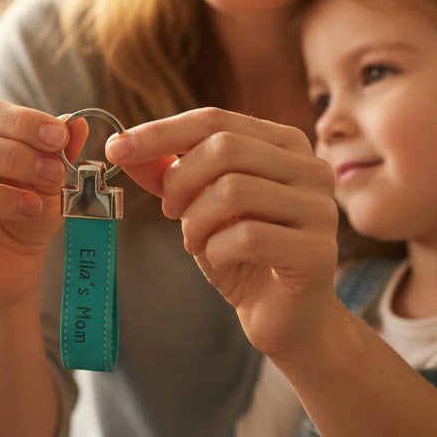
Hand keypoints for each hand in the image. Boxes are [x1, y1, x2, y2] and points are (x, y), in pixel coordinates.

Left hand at [106, 107, 339, 360]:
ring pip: (234, 190)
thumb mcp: (198, 205)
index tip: (116, 149)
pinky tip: (218, 258)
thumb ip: (168, 173)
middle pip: (225, 147)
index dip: (161, 132)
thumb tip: (122, 147)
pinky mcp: (319, 252)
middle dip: (180, 180)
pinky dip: (216, 249)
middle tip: (170, 211)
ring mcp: (320, 208)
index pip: (215, 119)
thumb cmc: (241, 253)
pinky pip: (248, 237)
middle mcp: (310, 167)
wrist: (285, 316)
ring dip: (196, 220)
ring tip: (195, 240)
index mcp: (283, 143)